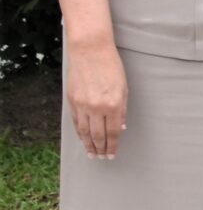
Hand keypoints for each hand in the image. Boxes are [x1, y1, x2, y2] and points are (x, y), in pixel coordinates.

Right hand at [65, 38, 126, 159]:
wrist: (90, 50)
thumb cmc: (111, 67)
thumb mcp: (124, 88)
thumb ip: (122, 109)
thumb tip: (121, 128)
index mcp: (113, 104)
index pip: (113, 132)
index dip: (113, 145)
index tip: (112, 155)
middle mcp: (96, 107)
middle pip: (98, 135)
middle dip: (100, 149)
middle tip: (102, 158)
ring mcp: (81, 104)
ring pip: (84, 131)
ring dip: (88, 144)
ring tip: (92, 153)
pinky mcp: (71, 100)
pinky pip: (75, 121)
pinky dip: (79, 133)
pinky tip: (83, 139)